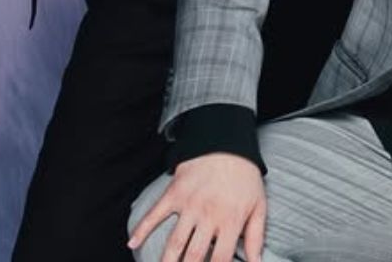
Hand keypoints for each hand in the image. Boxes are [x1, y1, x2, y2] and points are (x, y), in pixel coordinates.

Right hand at [127, 153, 266, 261]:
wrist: (227, 142)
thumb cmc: (245, 177)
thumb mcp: (258, 205)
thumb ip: (256, 237)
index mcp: (231, 220)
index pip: (221, 259)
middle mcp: (209, 215)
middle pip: (194, 255)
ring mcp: (189, 205)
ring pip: (175, 242)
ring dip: (167, 261)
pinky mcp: (174, 194)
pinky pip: (155, 214)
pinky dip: (141, 229)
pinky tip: (132, 243)